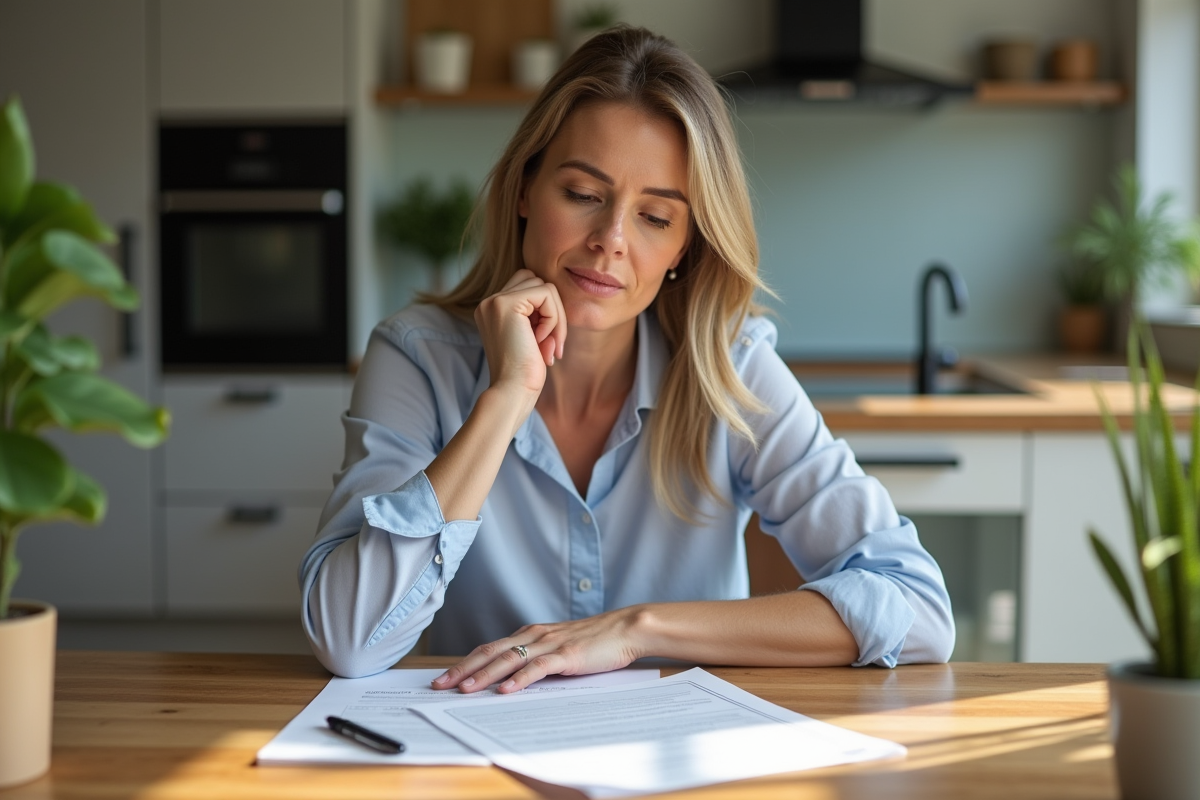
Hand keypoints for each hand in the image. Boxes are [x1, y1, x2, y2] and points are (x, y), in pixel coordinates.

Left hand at [430, 606, 646, 693]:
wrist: (624, 629)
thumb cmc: (593, 640)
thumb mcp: (558, 648)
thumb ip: (536, 658)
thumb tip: (512, 677)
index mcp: (530, 634)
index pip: (490, 648)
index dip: (465, 662)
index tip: (445, 676)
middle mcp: (534, 636)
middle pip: (490, 652)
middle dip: (463, 669)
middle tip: (440, 684)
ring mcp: (549, 644)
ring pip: (508, 659)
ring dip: (483, 675)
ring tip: (464, 689)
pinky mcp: (566, 655)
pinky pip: (537, 668)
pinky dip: (519, 679)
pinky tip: (506, 689)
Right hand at [473, 269, 566, 411]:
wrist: (511, 392)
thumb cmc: (524, 373)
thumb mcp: (531, 338)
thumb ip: (537, 315)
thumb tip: (556, 296)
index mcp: (492, 310)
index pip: (528, 288)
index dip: (545, 311)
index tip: (547, 342)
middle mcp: (489, 302)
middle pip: (536, 281)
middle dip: (553, 310)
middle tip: (552, 343)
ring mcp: (494, 301)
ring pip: (544, 286)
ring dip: (556, 315)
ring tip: (548, 343)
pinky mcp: (506, 303)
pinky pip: (546, 294)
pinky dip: (553, 318)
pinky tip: (541, 341)